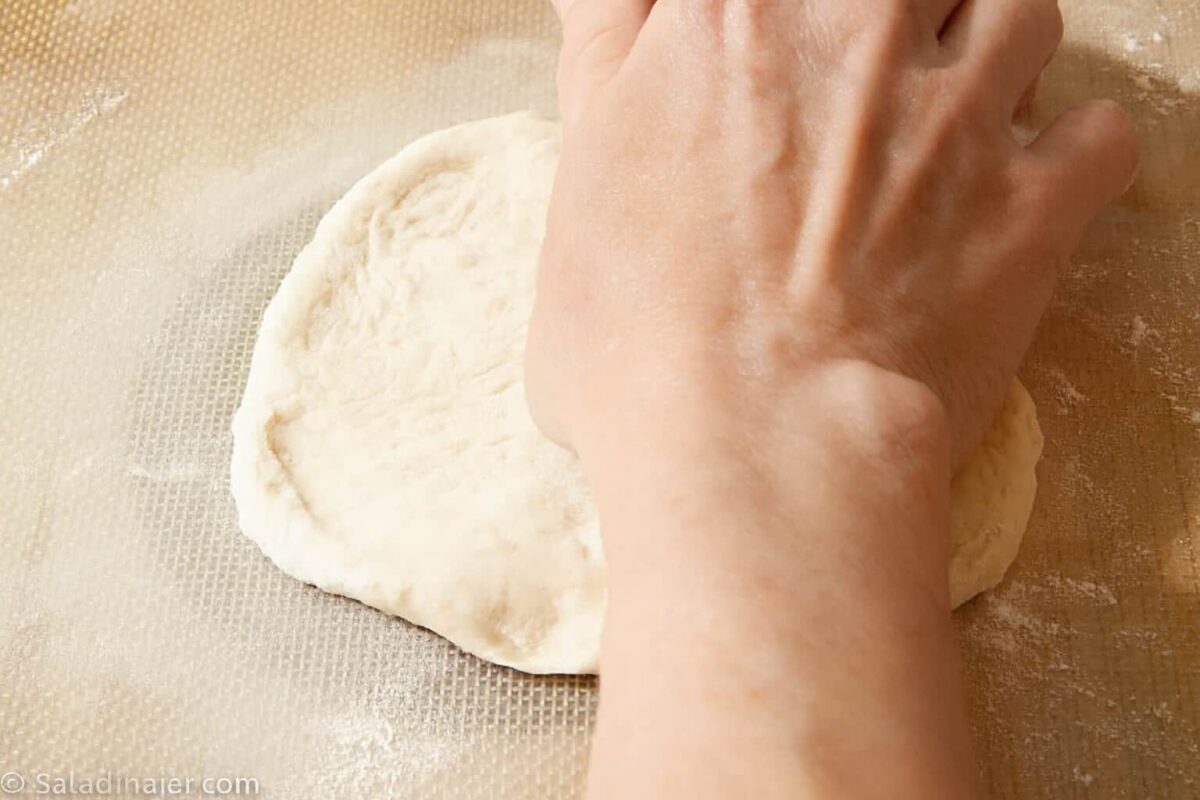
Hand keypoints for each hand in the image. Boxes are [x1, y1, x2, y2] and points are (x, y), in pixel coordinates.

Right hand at [527, 0, 1136, 473]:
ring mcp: (954, 109)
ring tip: (953, 122)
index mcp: (731, 13)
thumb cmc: (637, 333)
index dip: (774, 19)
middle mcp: (852, 27)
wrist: (747, 442)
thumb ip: (605, 53)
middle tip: (868, 84)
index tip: (775, 57)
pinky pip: (1100, 136)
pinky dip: (1072, 156)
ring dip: (992, 59)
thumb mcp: (579, 173)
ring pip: (1020, 13)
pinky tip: (1027, 187)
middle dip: (896, 18)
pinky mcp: (1031, 201)